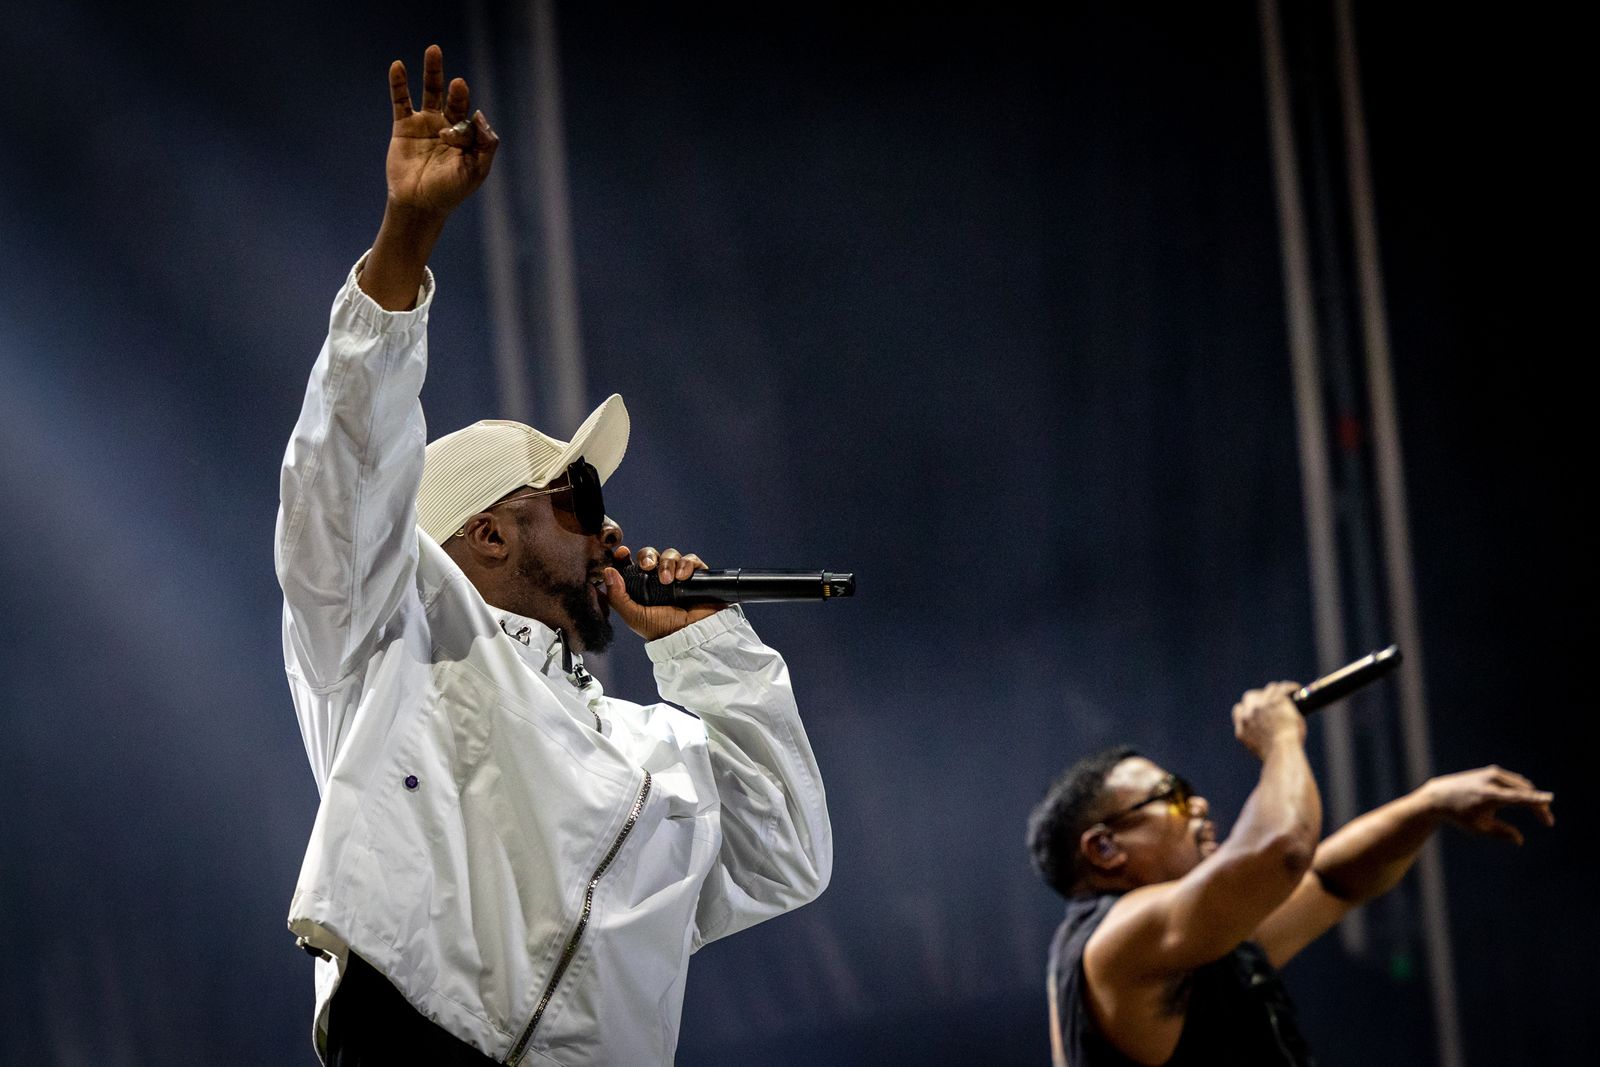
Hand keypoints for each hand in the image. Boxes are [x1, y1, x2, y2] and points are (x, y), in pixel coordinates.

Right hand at [385, 45, 497, 219]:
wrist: (419, 205)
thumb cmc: (450, 192)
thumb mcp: (476, 171)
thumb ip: (485, 145)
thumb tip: (480, 114)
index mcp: (467, 137)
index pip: (469, 118)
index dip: (465, 127)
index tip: (453, 138)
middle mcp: (447, 126)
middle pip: (452, 98)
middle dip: (456, 90)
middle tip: (458, 83)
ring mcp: (425, 124)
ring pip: (429, 91)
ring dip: (432, 72)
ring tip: (434, 50)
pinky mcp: (403, 126)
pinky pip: (400, 101)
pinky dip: (399, 84)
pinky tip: (398, 66)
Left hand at [602, 544, 723, 641]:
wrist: (692, 635)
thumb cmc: (662, 630)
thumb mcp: (634, 616)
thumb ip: (617, 597)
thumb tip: (608, 570)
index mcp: (641, 587)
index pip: (631, 564)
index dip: (625, 556)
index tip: (623, 552)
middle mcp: (658, 579)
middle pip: (650, 555)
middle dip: (647, 556)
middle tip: (647, 566)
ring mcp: (678, 576)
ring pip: (670, 555)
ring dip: (667, 563)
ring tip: (668, 580)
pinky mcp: (696, 575)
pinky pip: (690, 560)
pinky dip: (685, 564)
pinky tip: (682, 577)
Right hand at [1232, 681, 1305, 759]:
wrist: (1282, 752)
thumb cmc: (1277, 757)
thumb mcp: (1259, 751)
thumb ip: (1258, 740)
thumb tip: (1269, 739)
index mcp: (1242, 729)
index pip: (1239, 709)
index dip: (1249, 708)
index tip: (1259, 711)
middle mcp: (1249, 715)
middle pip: (1250, 696)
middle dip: (1260, 698)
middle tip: (1273, 703)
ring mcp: (1262, 706)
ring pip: (1269, 689)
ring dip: (1277, 692)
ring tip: (1287, 695)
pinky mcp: (1277, 700)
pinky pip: (1283, 688)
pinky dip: (1291, 689)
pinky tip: (1296, 690)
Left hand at [1422, 765, 1554, 844]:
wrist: (1439, 796)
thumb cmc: (1459, 816)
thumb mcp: (1478, 829)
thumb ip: (1500, 833)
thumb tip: (1520, 840)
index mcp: (1488, 796)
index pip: (1516, 797)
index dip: (1534, 799)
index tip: (1550, 799)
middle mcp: (1491, 781)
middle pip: (1525, 792)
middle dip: (1539, 806)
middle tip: (1547, 821)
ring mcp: (1492, 774)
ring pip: (1522, 785)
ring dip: (1532, 797)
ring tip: (1540, 814)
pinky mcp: (1492, 771)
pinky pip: (1515, 781)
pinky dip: (1524, 790)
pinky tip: (1527, 800)